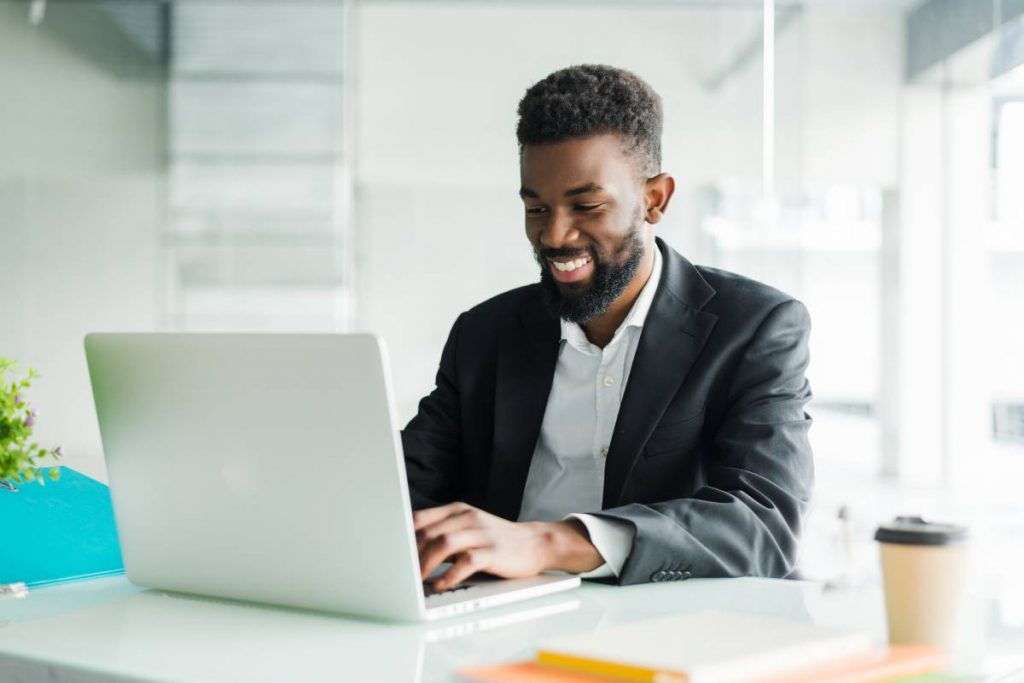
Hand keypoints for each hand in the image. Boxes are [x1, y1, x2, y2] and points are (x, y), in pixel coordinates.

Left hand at [413, 503, 603, 589]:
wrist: (535, 543)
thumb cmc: (496, 539)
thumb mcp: (468, 527)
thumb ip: (443, 532)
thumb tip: (409, 549)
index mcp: (458, 510)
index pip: (420, 518)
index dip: (402, 536)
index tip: (390, 553)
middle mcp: (468, 517)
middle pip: (428, 532)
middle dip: (410, 555)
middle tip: (399, 573)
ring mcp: (482, 533)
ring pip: (444, 544)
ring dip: (426, 564)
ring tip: (416, 580)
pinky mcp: (493, 551)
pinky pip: (467, 561)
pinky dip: (450, 574)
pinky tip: (441, 584)